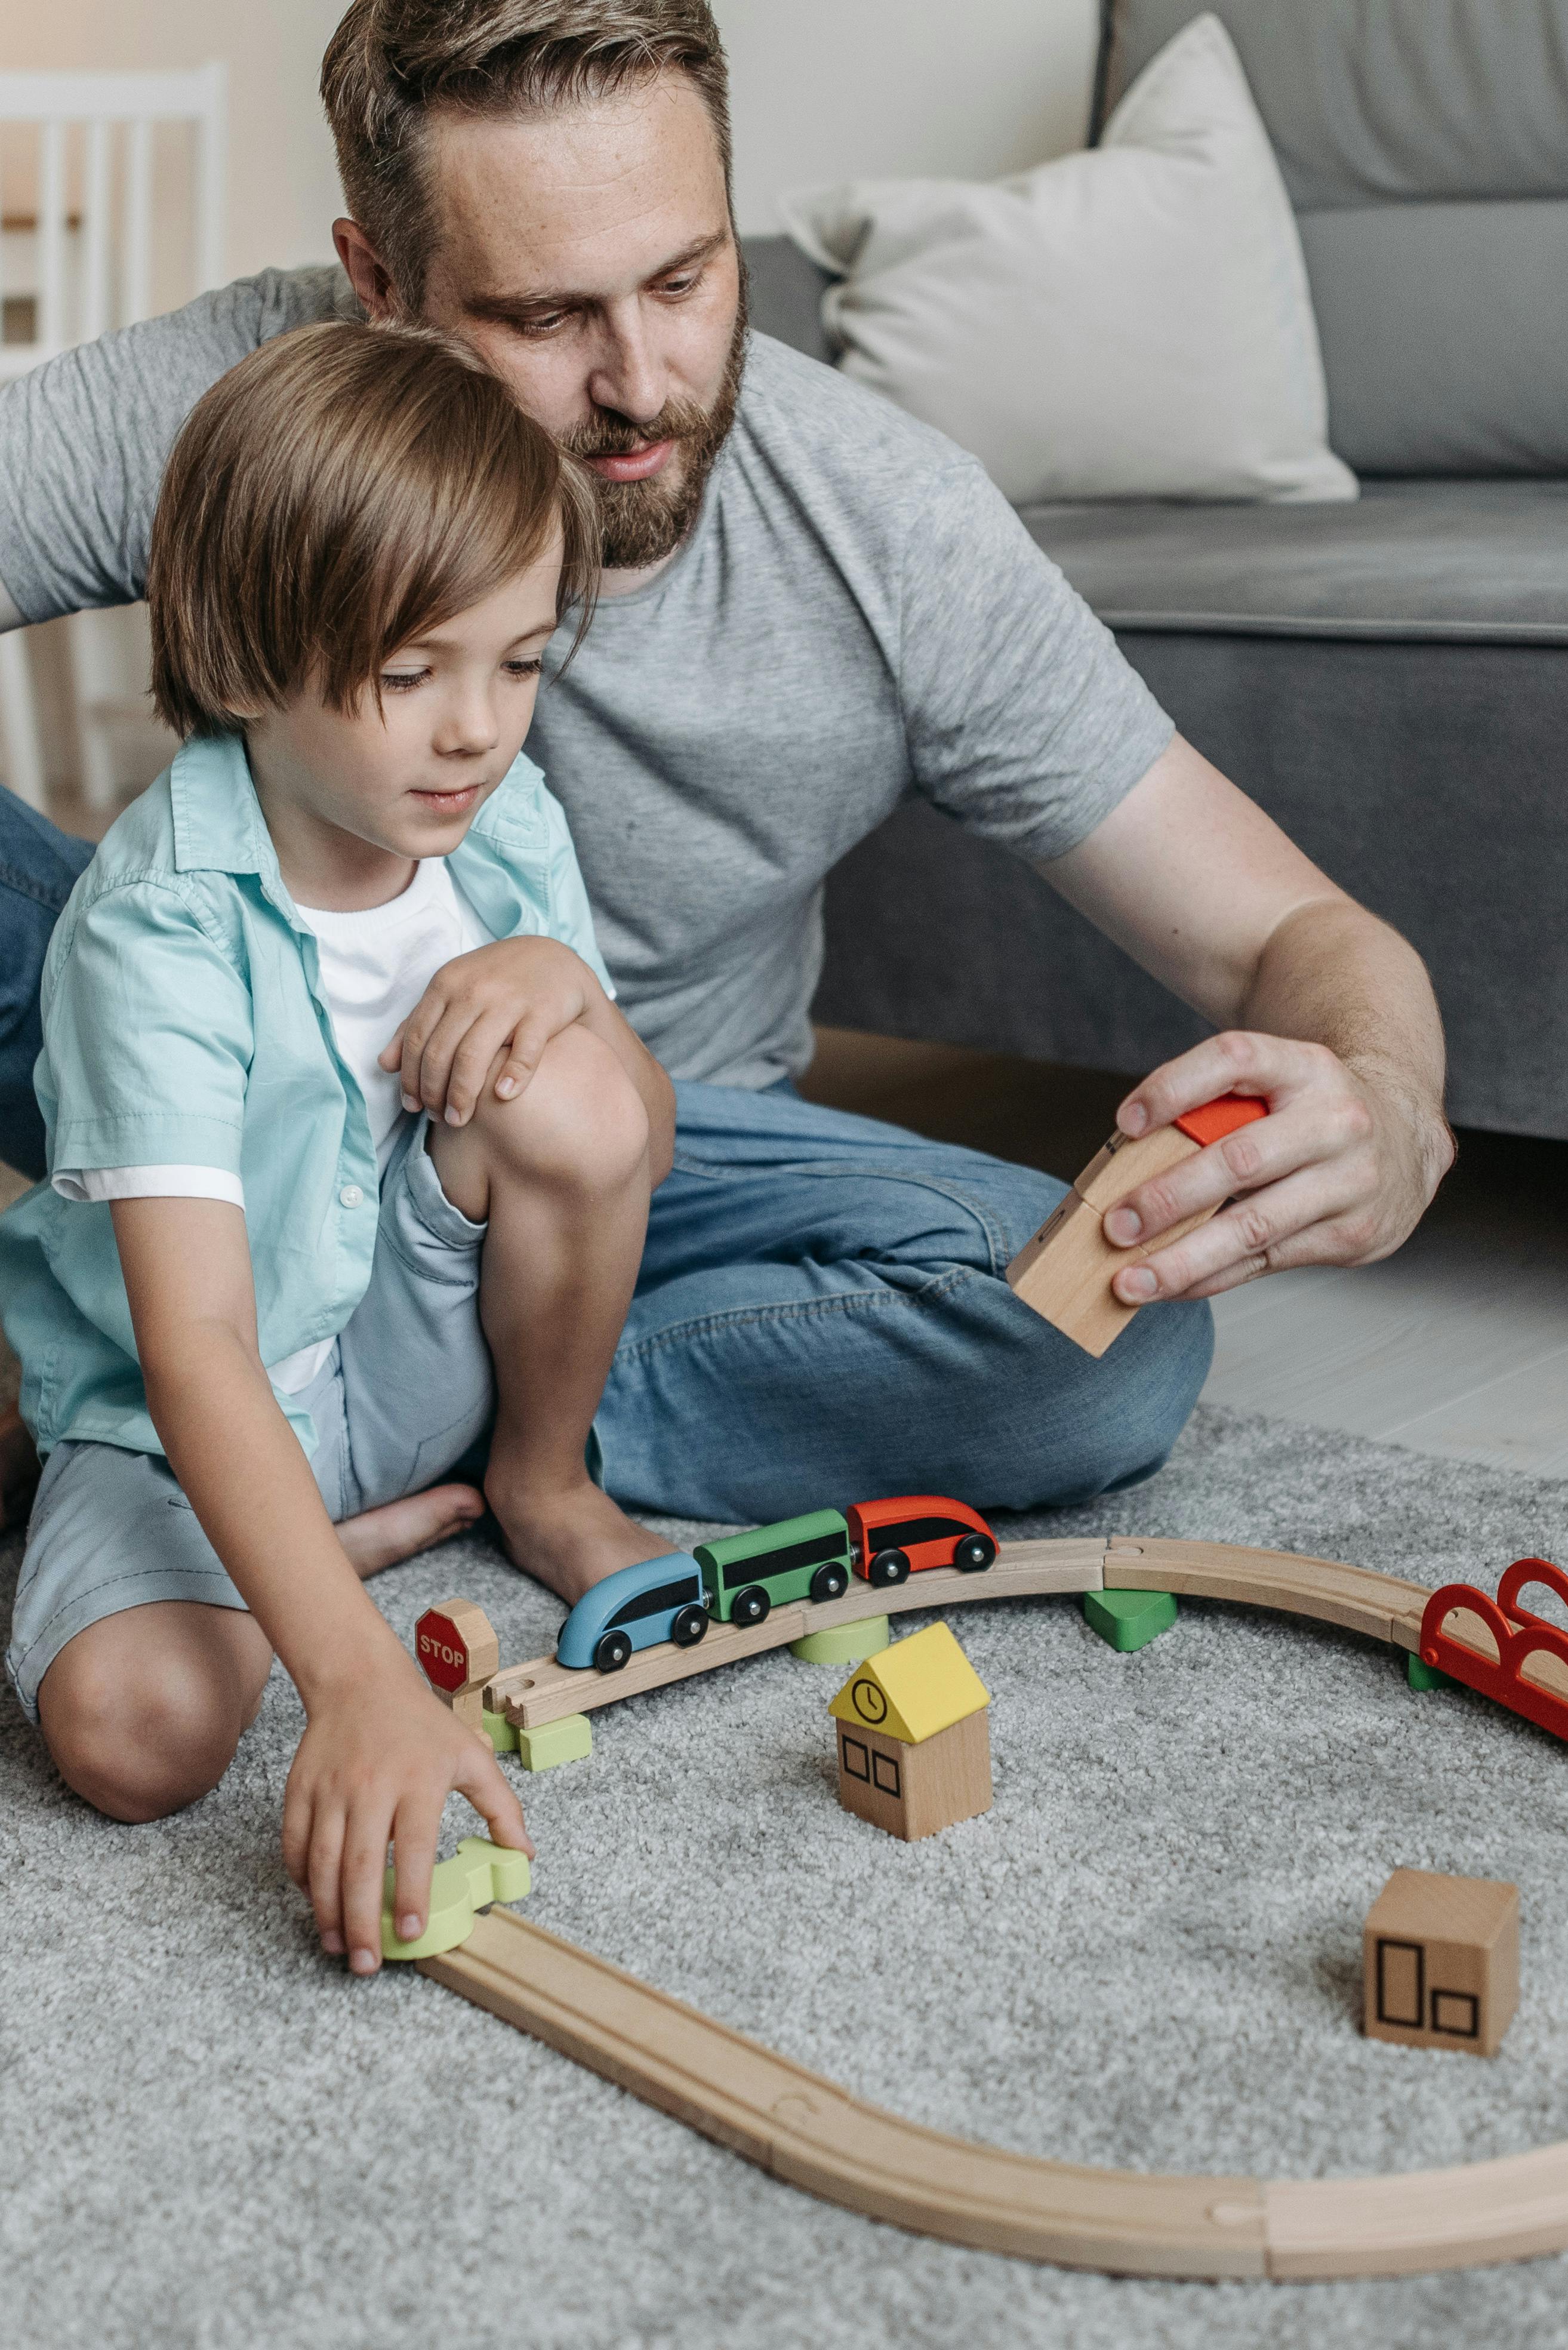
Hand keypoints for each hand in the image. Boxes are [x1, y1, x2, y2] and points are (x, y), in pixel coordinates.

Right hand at [281, 1643, 531, 1976]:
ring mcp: (331, 1789)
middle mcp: (371, 1787)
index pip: (415, 1847)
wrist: (362, 1681)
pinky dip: (302, 1877)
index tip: (411, 1931)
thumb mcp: (471, 1757)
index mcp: (418, 1781)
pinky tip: (315, 1900)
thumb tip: (524, 1854)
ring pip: (322, 1862)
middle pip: (360, 1866)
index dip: (411, 1893)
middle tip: (366, 1964)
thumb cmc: (421, 1724)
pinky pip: (295, 1843)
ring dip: (326, 1911)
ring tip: (337, 1945)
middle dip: (361, 1922)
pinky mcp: (300, 1789)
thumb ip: (502, 1807)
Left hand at [379, 937, 597, 1126]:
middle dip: (434, 1092)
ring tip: (459, 1120)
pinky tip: (503, 1096)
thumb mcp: (452, 992)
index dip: (410, 1077)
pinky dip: (514, 1075)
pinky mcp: (542, 1012)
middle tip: (438, 1118)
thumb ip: (418, 1024)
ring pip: (474, 1055)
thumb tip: (384, 1065)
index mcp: (446, 984)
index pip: (416, 1039)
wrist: (554, 960)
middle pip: (441, 1051)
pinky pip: (525, 1049)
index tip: (412, 1106)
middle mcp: (473, 991)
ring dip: (462, 1094)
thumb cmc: (496, 982)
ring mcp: (509, 1001)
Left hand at [1100, 1031, 1453, 1303]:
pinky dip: (1211, 1278)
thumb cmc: (1313, 1113)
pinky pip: (1265, 1262)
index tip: (1125, 1122)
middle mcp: (1336, 1121)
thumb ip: (1216, 1110)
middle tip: (1115, 1225)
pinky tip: (1172, 1286)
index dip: (1174, 1087)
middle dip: (1169, 1197)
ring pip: (1253, 1227)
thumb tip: (1127, 1167)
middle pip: (1240, 1159)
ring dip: (1182, 1260)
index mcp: (1306, 1067)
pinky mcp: (1352, 1234)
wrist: (1406, 1141)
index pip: (1234, 1060)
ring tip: (1130, 1281)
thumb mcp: (1278, 1084)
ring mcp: (1350, 1182)